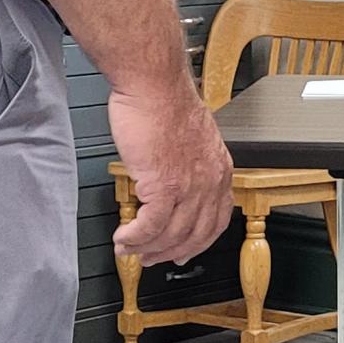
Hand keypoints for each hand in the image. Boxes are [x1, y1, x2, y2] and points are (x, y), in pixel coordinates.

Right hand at [110, 82, 233, 267]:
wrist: (153, 84)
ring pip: (171, 235)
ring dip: (147, 248)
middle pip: (195, 235)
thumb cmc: (165, 100)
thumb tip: (173, 180)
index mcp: (219, 169)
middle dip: (169, 252)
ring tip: (128, 249)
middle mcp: (209, 181)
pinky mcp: (164, 186)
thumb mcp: (190, 137)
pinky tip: (124, 239)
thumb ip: (188, 163)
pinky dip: (135, 238)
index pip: (217, 220)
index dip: (198, 242)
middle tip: (150, 258)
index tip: (183, 251)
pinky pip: (151, 226)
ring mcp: (189, 186)